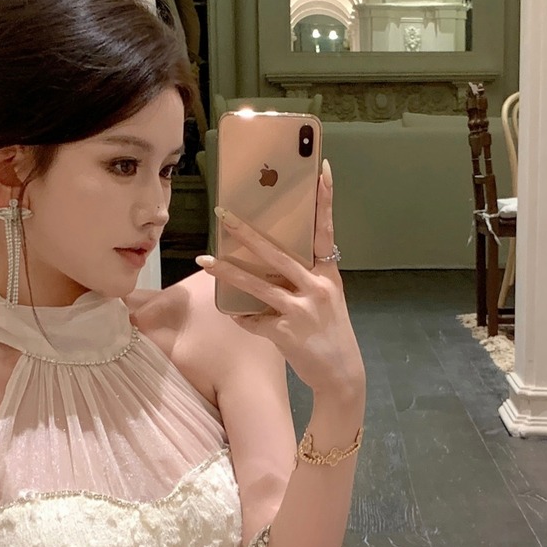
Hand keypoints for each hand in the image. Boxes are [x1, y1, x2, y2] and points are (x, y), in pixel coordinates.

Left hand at [196, 159, 362, 399]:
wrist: (341, 376)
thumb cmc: (331, 335)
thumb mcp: (327, 300)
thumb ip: (305, 281)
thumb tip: (269, 266)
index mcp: (328, 275)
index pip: (325, 231)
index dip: (324, 201)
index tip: (319, 171)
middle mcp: (317, 288)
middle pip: (276, 253)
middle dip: (246, 233)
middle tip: (223, 214)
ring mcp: (301, 310)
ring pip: (256, 285)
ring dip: (227, 271)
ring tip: (204, 260)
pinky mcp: (286, 332)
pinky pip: (254, 320)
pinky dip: (243, 318)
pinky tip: (235, 316)